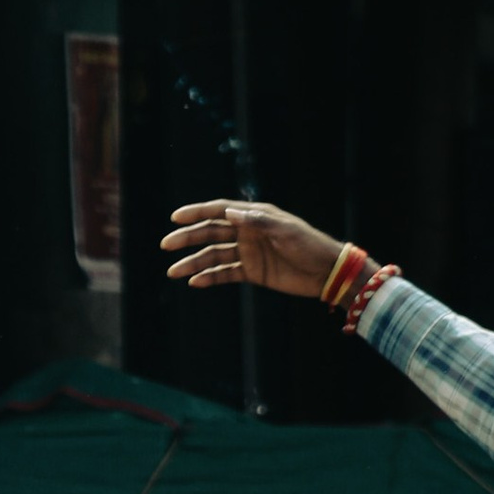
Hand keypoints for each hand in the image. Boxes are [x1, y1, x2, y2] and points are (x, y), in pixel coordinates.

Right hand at [159, 200, 345, 299]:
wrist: (326, 272)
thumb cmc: (309, 245)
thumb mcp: (286, 231)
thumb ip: (257, 222)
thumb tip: (229, 213)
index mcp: (255, 216)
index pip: (219, 211)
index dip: (197, 213)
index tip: (176, 218)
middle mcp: (248, 232)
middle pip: (211, 233)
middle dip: (188, 238)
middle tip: (167, 245)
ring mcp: (248, 252)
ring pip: (214, 256)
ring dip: (194, 263)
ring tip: (174, 272)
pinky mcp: (252, 272)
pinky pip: (225, 274)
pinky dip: (210, 277)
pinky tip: (194, 282)